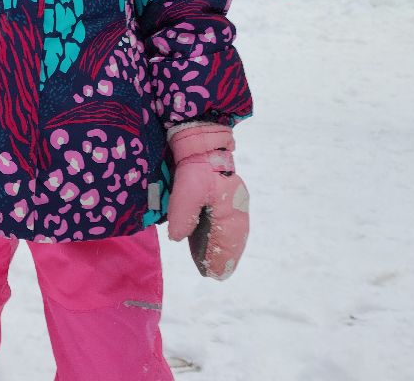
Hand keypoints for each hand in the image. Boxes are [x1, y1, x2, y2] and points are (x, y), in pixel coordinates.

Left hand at [165, 123, 248, 280]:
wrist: (201, 140)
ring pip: (231, 231)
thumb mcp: (187, 188)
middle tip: (214, 274)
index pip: (228, 239)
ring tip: (211, 265)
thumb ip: (183, 213)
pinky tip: (209, 243)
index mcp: (230, 206)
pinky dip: (220, 235)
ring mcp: (232, 200)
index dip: (221, 258)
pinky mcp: (224, 196)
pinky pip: (226, 222)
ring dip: (222, 248)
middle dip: (224, 256)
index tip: (213, 274)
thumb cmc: (195, 164)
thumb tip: (177, 237)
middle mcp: (236, 205)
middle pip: (233, 238)